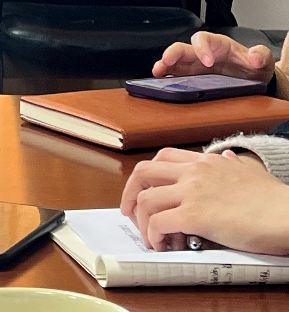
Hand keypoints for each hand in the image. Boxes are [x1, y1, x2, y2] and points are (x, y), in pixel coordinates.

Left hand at [120, 147, 288, 254]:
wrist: (288, 214)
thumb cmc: (275, 200)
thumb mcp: (251, 172)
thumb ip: (234, 164)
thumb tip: (226, 157)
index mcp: (206, 162)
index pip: (163, 157)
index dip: (148, 175)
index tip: (144, 189)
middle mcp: (194, 172)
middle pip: (143, 173)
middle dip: (129, 192)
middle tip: (129, 211)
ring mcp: (192, 192)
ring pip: (145, 199)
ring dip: (141, 220)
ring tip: (149, 236)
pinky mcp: (195, 215)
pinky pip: (158, 223)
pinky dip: (152, 235)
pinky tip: (160, 244)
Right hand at [152, 31, 273, 83]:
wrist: (254, 82)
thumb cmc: (254, 68)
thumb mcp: (264, 61)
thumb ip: (261, 55)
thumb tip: (254, 57)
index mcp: (217, 45)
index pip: (203, 39)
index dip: (202, 48)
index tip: (207, 62)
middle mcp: (202, 53)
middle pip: (182, 48)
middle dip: (172, 54)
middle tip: (166, 62)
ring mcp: (195, 67)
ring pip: (174, 61)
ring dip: (164, 65)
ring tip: (157, 72)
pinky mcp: (191, 79)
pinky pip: (175, 75)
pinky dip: (166, 78)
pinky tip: (161, 83)